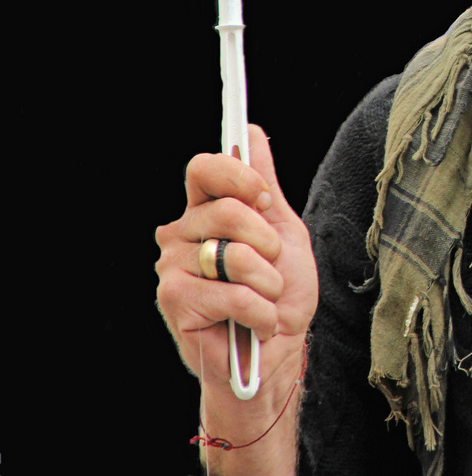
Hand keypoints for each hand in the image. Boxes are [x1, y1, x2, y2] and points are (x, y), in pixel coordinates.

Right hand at [155, 124, 316, 471]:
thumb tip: (251, 133)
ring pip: (230, 254)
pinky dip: (259, 310)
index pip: (203, 168)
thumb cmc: (281, 293)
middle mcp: (181, 234)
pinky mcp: (174, 302)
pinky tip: (259, 322)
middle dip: (265, 239)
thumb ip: (264, 185)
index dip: (237, 176)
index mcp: (206, 211)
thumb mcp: (284, 232)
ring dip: (267, 281)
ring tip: (268, 298)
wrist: (279, 352)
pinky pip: (230, 293)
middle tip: (274, 265)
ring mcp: (173, 268)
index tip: (265, 198)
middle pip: (223, 209)